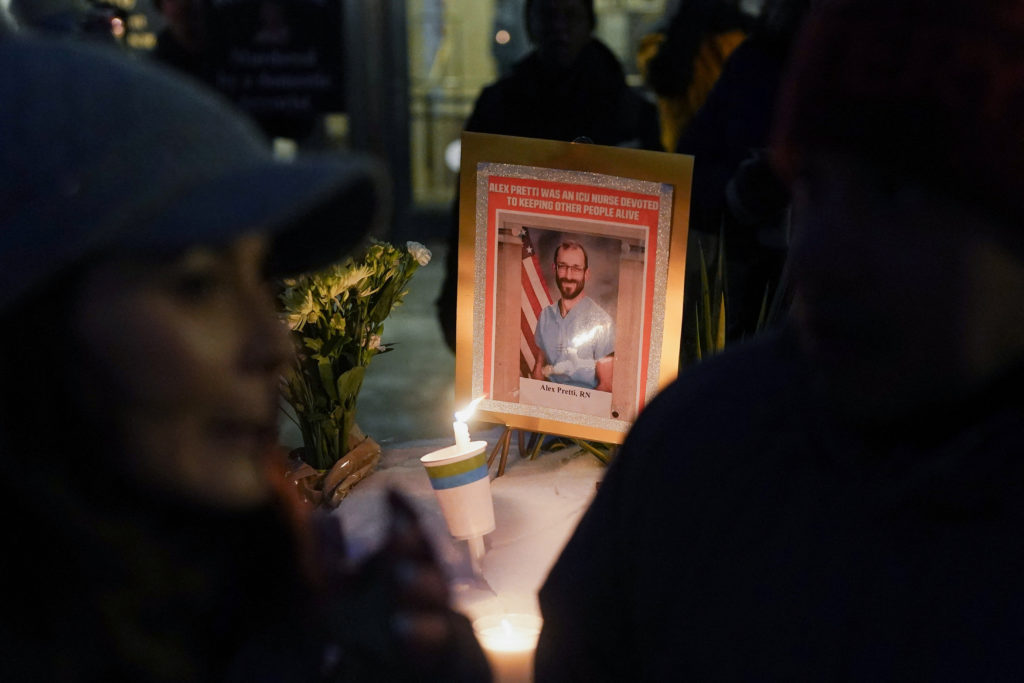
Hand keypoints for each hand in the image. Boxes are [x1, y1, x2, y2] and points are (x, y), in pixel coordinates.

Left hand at [320, 490, 491, 681]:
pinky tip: (400, 627)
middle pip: (424, 556)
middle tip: (398, 529)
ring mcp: (432, 612)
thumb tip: (315, 514)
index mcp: (405, 559)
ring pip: (434, 595)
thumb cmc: (372, 613)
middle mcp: (424, 581)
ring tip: (401, 581)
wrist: (399, 659)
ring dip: (419, 587)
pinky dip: (418, 632)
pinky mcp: (432, 642)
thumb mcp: (342, 582)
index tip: (390, 491)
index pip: (409, 528)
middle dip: (411, 542)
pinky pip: (432, 636)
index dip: (402, 510)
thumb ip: (330, 550)